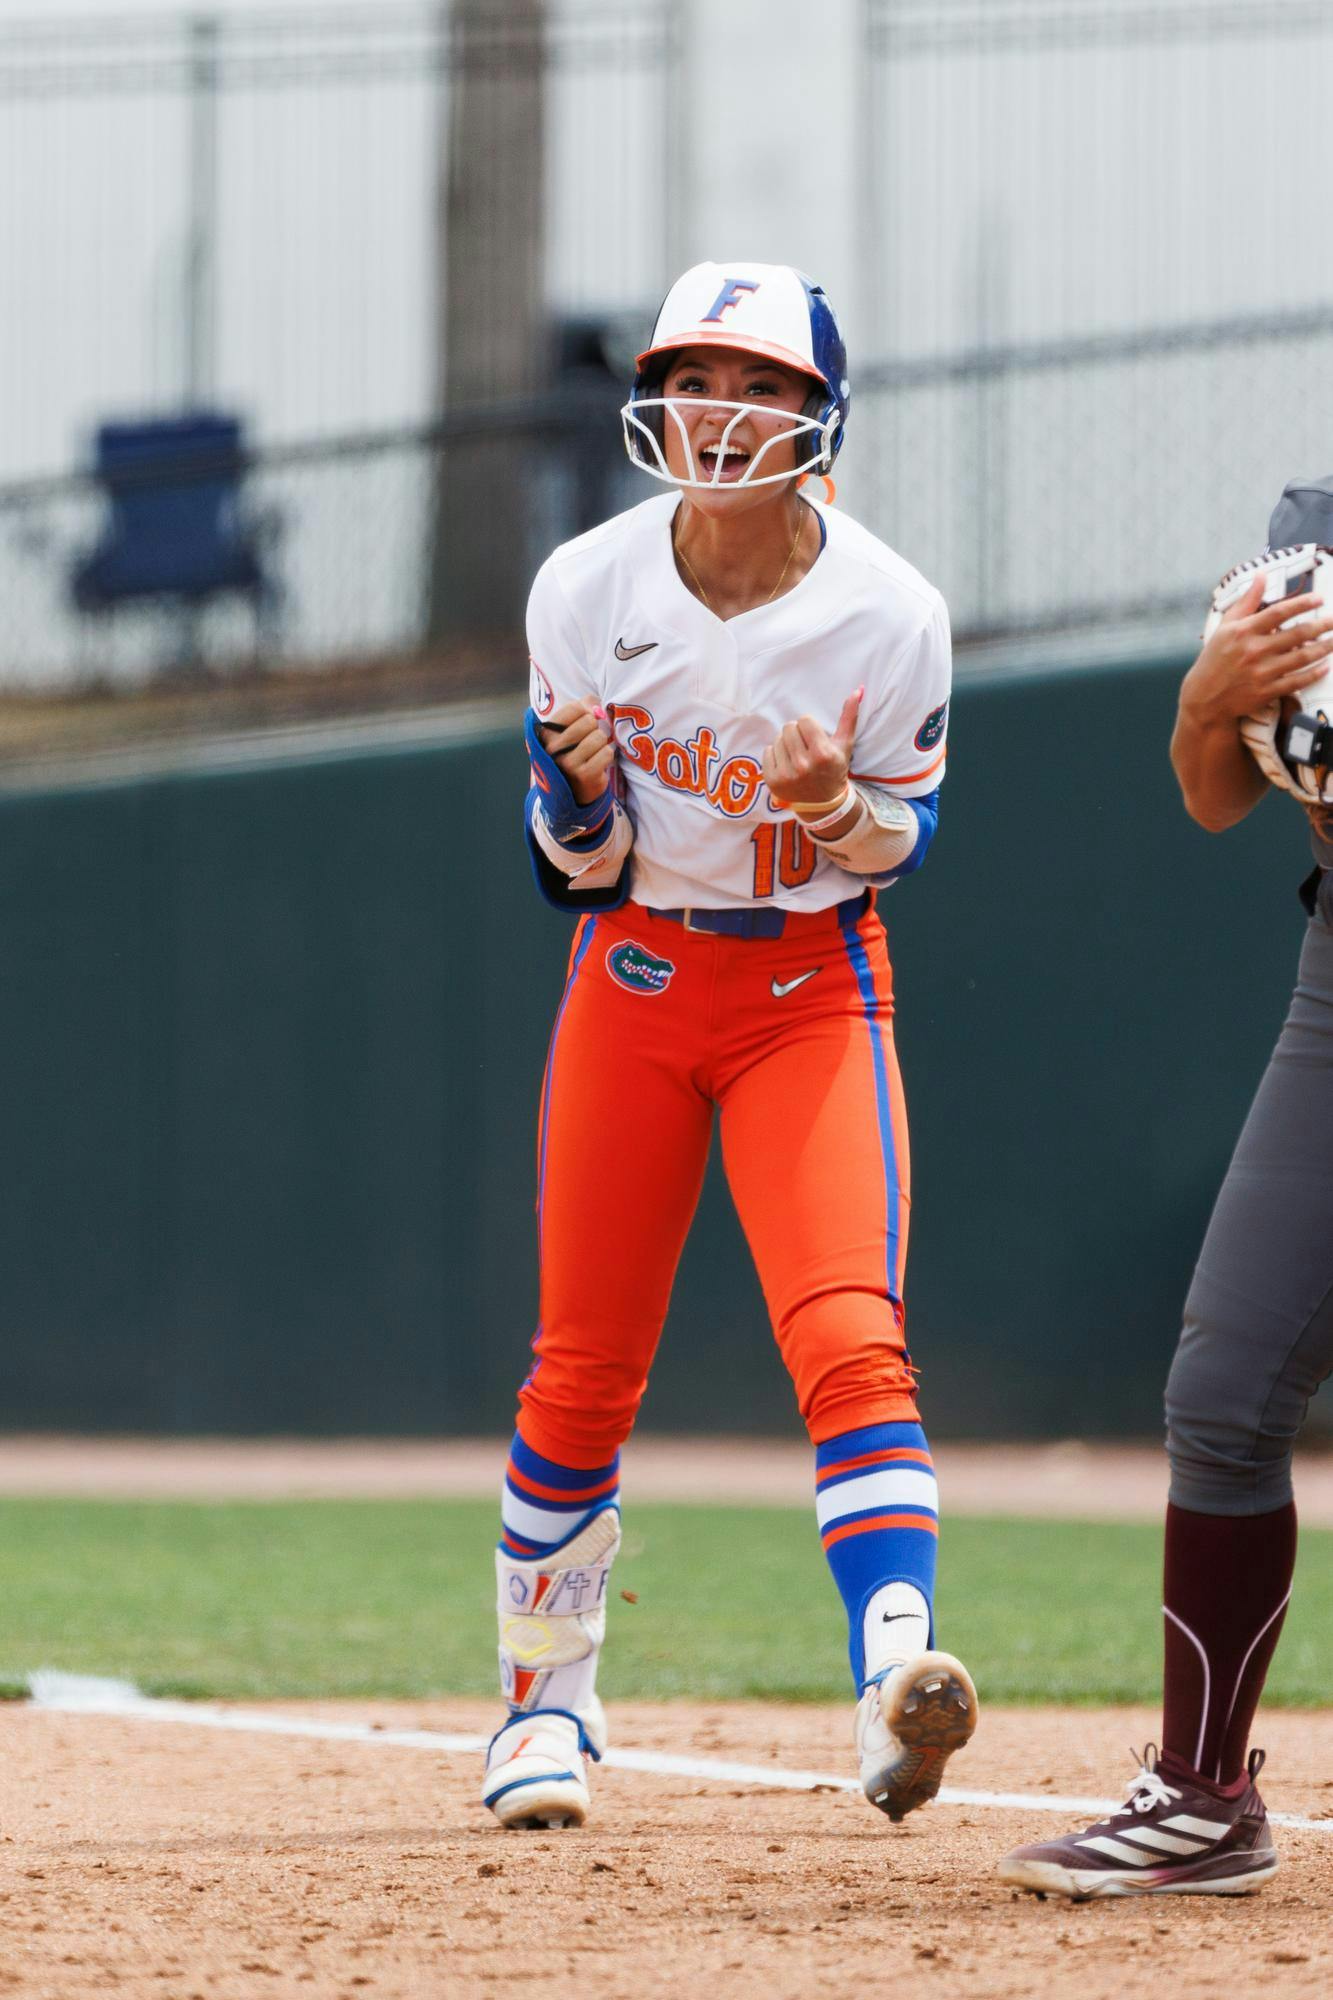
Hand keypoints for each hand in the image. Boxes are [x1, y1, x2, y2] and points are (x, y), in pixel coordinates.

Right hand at [539, 699, 615, 804]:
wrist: (570, 791)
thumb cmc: (570, 754)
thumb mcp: (567, 731)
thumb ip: (580, 711)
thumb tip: (594, 701)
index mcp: (546, 733)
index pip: (574, 708)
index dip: (586, 711)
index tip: (585, 721)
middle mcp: (553, 748)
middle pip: (588, 720)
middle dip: (595, 728)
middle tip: (590, 739)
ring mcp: (568, 763)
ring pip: (599, 736)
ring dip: (602, 743)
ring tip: (594, 751)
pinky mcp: (584, 775)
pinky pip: (607, 753)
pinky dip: (607, 755)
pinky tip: (598, 762)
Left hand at [761, 688, 862, 807]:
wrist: (823, 803)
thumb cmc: (834, 769)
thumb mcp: (845, 745)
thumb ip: (849, 717)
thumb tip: (857, 690)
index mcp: (822, 754)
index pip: (804, 720)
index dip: (810, 727)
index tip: (815, 739)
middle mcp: (803, 765)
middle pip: (789, 727)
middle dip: (797, 734)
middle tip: (805, 747)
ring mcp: (786, 775)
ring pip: (777, 739)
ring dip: (786, 744)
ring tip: (797, 756)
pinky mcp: (773, 780)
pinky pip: (767, 751)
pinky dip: (775, 755)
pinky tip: (787, 764)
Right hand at [1182, 577, 1332, 727]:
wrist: (1204, 697)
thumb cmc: (1215, 658)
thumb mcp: (1225, 626)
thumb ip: (1247, 601)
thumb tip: (1261, 575)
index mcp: (1243, 631)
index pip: (1279, 612)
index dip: (1302, 604)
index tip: (1320, 598)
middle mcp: (1254, 651)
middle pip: (1297, 634)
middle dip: (1322, 625)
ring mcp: (1261, 673)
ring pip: (1301, 658)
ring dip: (1324, 648)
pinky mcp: (1266, 692)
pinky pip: (1296, 682)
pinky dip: (1314, 674)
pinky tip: (1326, 666)